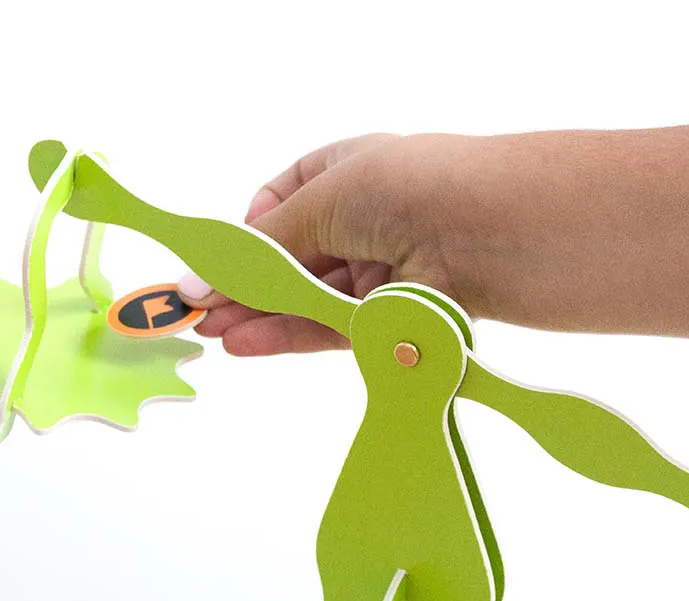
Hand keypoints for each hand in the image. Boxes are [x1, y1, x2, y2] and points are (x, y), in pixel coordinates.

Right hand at [179, 132, 475, 355]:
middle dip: (244, 284)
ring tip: (214, 333)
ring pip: (309, 299)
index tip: (215, 260)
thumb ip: (267, 245)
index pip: (284, 203)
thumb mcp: (325, 199)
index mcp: (350, 171)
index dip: (249, 233)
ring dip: (259, 315)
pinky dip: (290, 335)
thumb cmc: (413, 187)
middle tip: (196, 311)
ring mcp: (381, 272)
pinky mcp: (393, 319)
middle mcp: (366, 221)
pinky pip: (333, 330)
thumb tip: (207, 274)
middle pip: (292, 259)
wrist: (492, 233)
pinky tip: (249, 341)